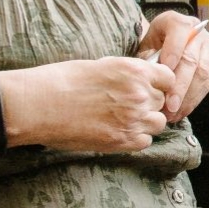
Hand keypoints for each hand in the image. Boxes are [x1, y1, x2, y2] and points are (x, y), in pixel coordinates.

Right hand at [11, 55, 175, 153]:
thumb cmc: (62, 80)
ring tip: (124, 120)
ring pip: (158, 123)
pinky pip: (145, 142)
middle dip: (150, 103)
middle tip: (128, 105)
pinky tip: (118, 132)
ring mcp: (133, 119)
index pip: (168, 78)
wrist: (40, 104)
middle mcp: (139, 94)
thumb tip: (140, 79)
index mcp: (134, 70)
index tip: (150, 88)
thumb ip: (126, 74)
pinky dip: (136, 138)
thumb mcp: (101, 65)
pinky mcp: (122, 140)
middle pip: (162, 101)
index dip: (159, 84)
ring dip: (145, 122)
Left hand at [138, 12, 208, 121]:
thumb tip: (152, 77)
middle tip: (169, 105)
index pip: (179, 32)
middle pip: (192, 59)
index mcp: (176, 22)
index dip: (173, 52)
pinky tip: (182, 111)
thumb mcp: (145, 47)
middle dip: (180, 85)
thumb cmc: (152, 47)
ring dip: (188, 97)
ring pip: (203, 73)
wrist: (166, 44)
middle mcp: (197, 32)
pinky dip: (195, 100)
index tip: (163, 74)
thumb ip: (147, 58)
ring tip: (174, 113)